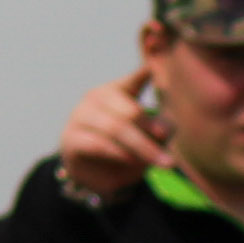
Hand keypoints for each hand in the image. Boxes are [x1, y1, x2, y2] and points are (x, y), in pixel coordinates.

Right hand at [52, 73, 167, 206]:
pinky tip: (133, 161)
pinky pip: (98, 144)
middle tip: (172, 156)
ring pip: (115, 128)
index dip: (144, 76)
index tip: (152, 71)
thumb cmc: (124, 148)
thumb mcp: (148, 137)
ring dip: (141, 148)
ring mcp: (80, 116)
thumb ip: (159, 129)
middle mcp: (95, 98)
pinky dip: (118, 154)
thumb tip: (163, 130)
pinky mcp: (71, 138)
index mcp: (116, 90)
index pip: (132, 81)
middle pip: (129, 112)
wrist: (92, 172)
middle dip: (152, 135)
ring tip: (160, 162)